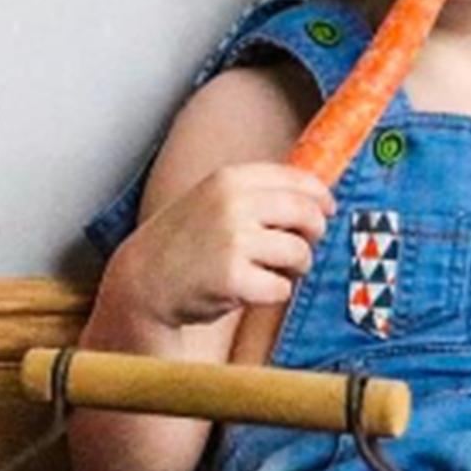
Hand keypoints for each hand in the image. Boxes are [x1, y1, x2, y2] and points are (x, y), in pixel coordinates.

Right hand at [111, 163, 333, 330]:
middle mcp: (232, 205)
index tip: (328, 208)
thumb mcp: (211, 200)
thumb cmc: (182, 243)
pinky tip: (252, 290)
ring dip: (295, 268)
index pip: (295, 178)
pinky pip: (281, 287)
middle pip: (306, 213)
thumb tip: (312, 195)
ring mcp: (233, 241)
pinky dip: (274, 293)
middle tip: (304, 247)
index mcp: (229, 179)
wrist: (143, 281)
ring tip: (271, 271)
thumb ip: (254, 194)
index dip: (319, 196)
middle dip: (314, 232)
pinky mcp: (233, 278)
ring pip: (299, 253)